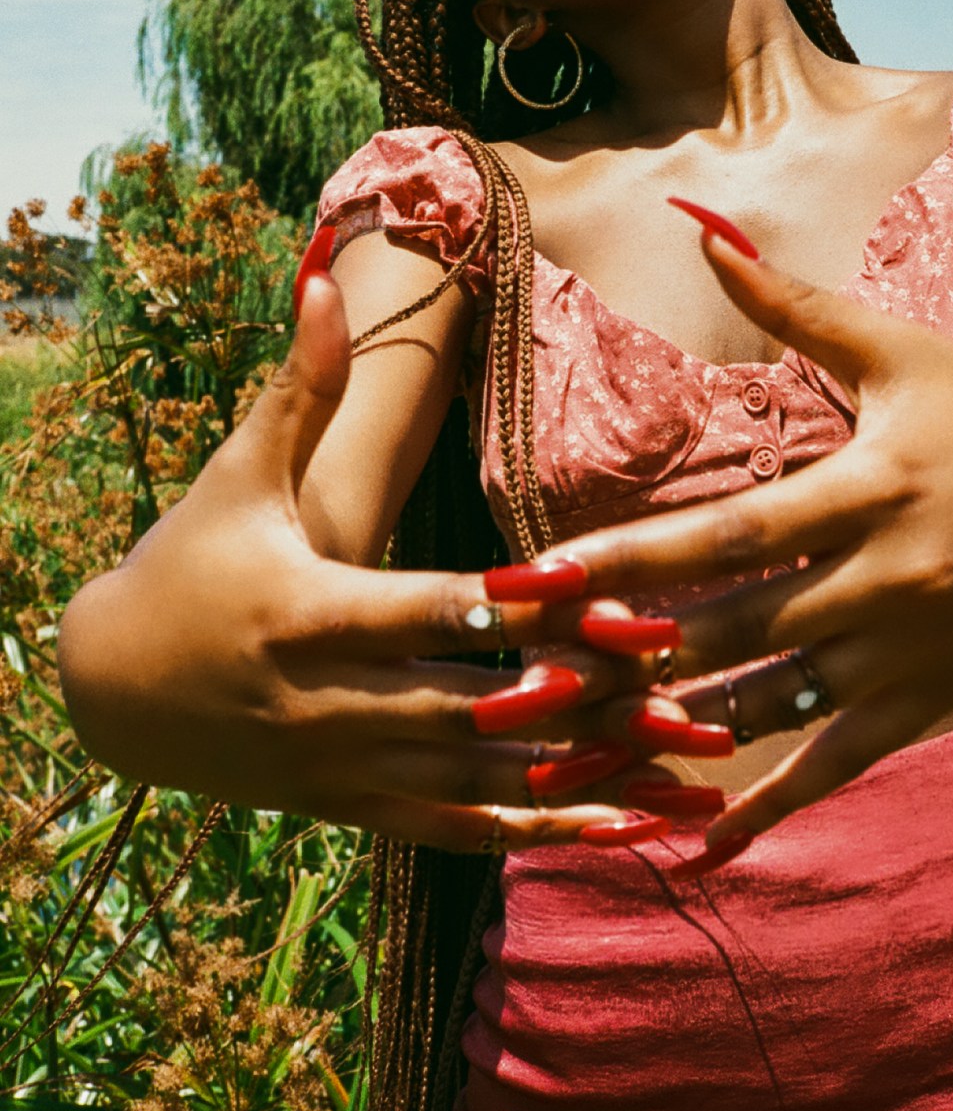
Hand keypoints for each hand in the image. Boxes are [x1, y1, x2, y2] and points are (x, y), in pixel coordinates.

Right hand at [55, 266, 728, 852]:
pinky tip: (624, 828)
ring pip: (478, 783)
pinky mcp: (352, 809)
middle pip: (470, 709)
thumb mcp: (236, 476)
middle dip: (576, 697)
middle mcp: (327, 703)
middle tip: (677, 681)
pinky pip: (458, 830)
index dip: (505, 606)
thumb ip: (300, 387)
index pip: (420, 613)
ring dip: (585, 778)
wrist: (112, 691)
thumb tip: (322, 278)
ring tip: (681, 766)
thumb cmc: (187, 562)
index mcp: (305, 613)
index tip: (592, 590)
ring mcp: (341, 769)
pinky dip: (541, 832)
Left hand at [501, 217, 952, 862]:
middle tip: (527, 685)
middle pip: (737, 629)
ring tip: (580, 757)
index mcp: (870, 487)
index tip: (541, 579)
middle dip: (625, 658)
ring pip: (778, 706)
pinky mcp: (932, 697)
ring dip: (677, 733)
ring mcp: (913, 650)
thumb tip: (705, 226)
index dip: (630, 560)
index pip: (730, 534)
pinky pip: (839, 764)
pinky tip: (701, 842)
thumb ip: (791, 302)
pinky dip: (771, 806)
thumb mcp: (894, 350)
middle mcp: (890, 578)